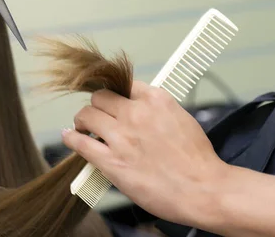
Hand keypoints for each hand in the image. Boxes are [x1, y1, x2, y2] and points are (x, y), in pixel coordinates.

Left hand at [62, 81, 229, 225]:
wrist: (203, 189)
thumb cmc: (197, 161)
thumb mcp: (182, 119)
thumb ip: (158, 111)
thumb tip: (141, 111)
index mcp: (156, 100)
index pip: (125, 85)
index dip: (118, 95)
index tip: (114, 103)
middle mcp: (136, 113)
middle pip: (101, 97)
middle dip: (98, 105)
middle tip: (98, 116)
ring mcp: (122, 137)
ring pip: (87, 114)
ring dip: (83, 120)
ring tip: (83, 127)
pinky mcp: (111, 161)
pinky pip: (80, 142)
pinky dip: (72, 137)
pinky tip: (70, 136)